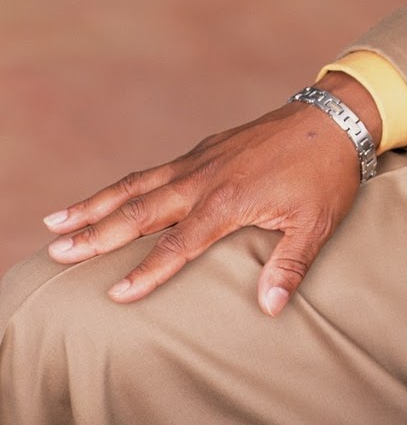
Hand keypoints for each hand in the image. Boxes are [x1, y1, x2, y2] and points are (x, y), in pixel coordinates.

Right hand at [40, 72, 380, 315]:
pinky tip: (107, 197)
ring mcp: (201, 160)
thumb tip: (271, 307)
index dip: (147, 272)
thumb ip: (290, 265)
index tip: (116, 295)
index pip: (178, 245)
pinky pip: (155, 171)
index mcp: (228, 201)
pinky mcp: (206, 149)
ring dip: (95, 204)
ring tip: (55, 222)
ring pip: (137, 185)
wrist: (334, 117)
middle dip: (95, 234)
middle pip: (140, 211)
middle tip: (57, 253)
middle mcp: (204, 179)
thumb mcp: (317, 223)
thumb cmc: (327, 173)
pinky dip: (125, 185)